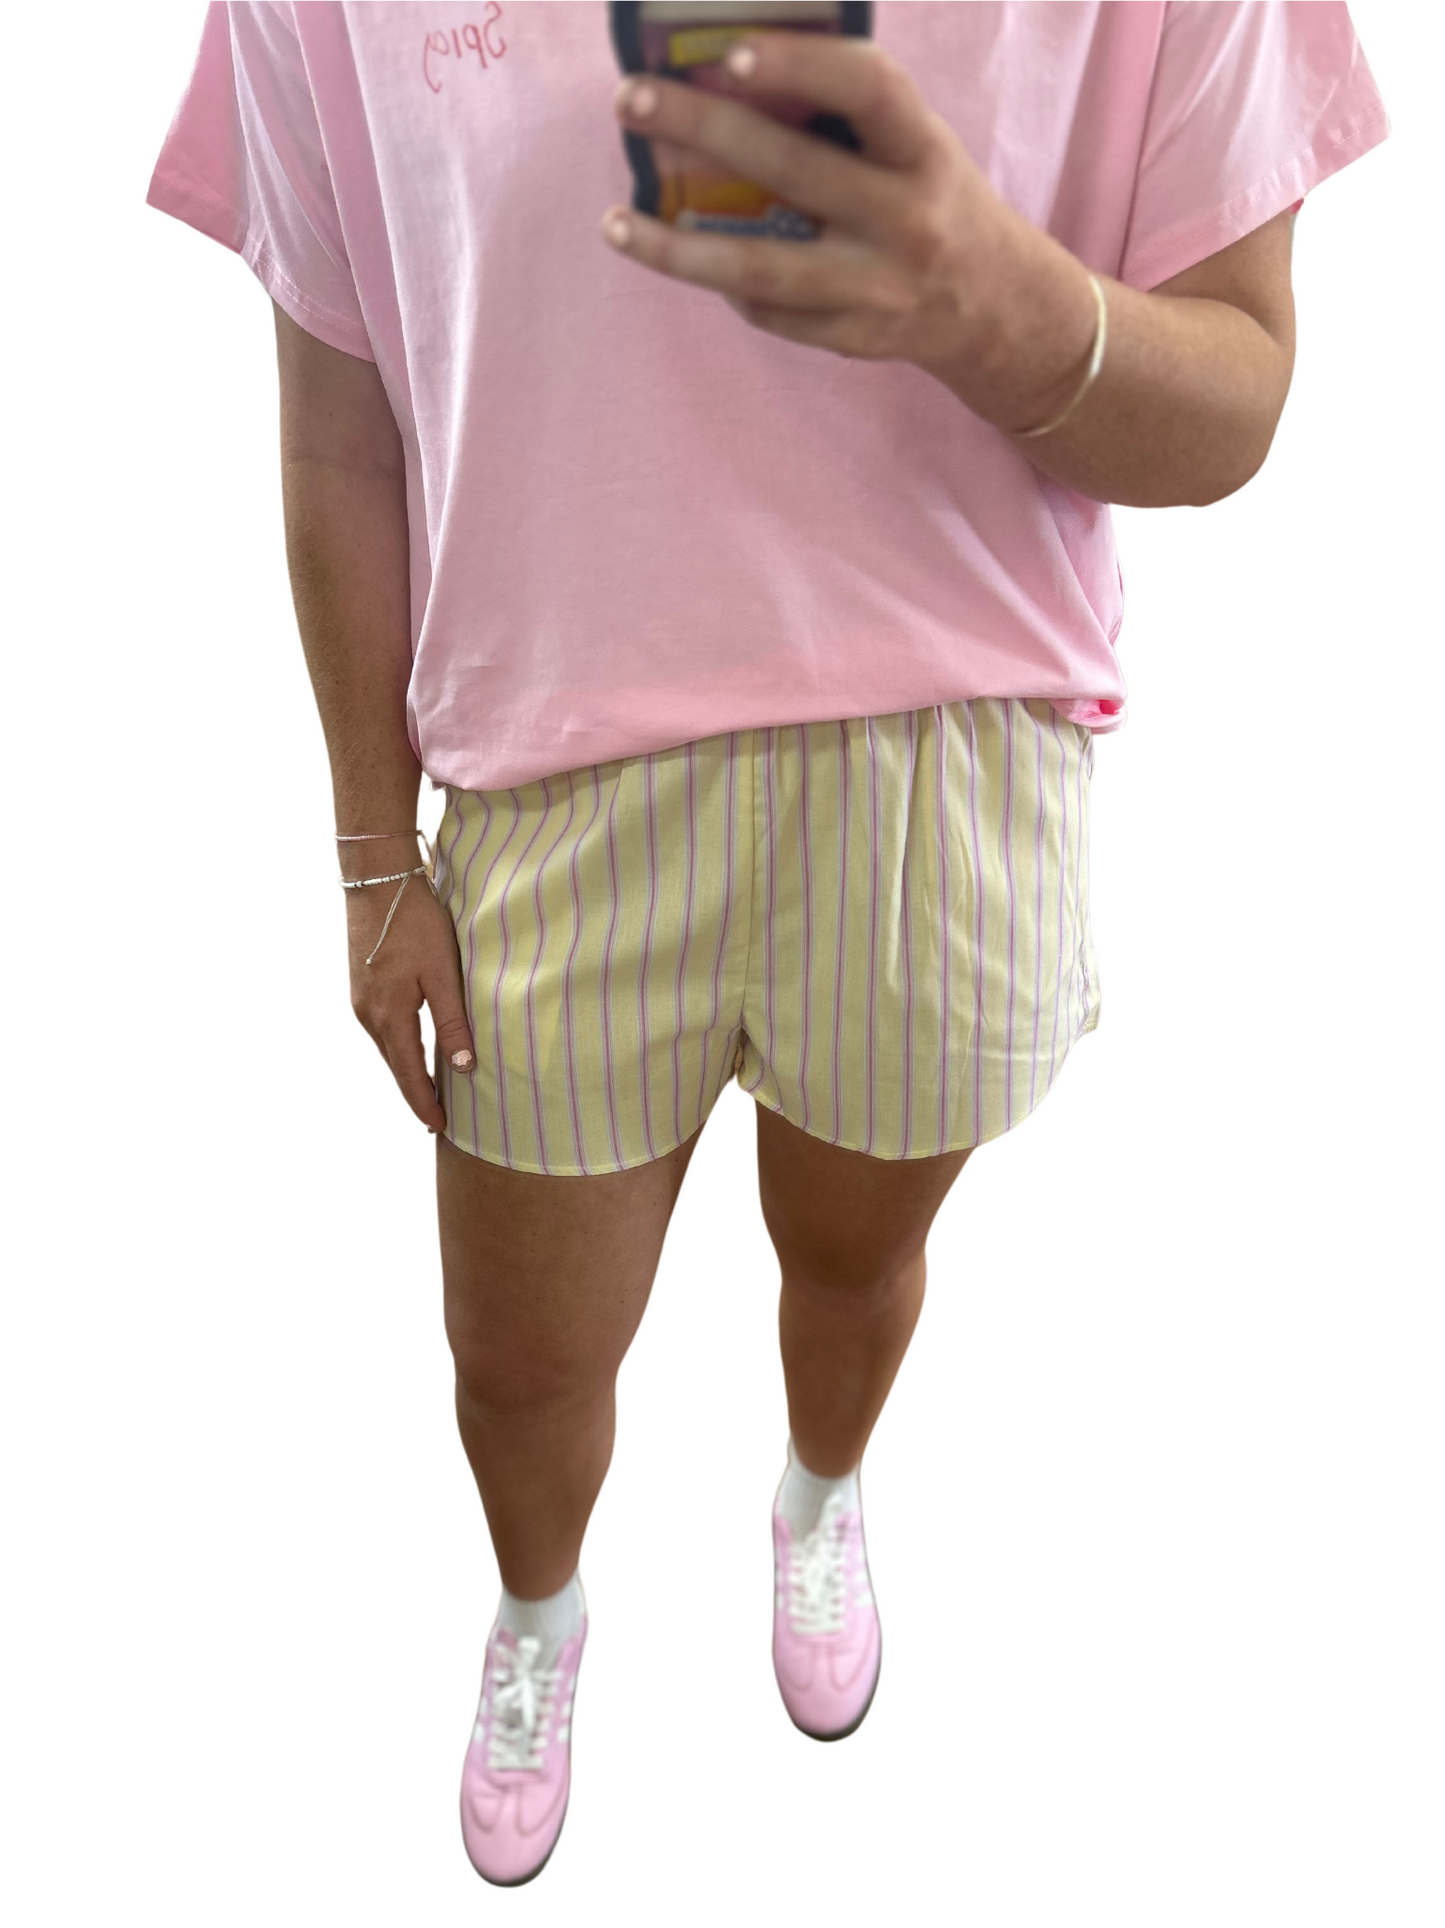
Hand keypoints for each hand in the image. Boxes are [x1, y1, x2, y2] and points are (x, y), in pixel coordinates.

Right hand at [345, 864, 474, 1132]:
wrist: (377, 882)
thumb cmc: (414, 921)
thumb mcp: (442, 972)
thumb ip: (453, 1021)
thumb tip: (463, 1068)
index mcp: (389, 1016)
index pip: (409, 1074)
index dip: (425, 1103)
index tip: (440, 1127)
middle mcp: (368, 1015)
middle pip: (395, 1067)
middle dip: (416, 1095)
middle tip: (437, 1120)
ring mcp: (361, 1001)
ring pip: (388, 1049)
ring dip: (407, 1073)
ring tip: (429, 1093)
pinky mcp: (362, 987)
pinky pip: (383, 1030)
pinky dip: (400, 1049)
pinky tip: (413, 1051)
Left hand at [601, 30, 1079, 420]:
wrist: (994, 307)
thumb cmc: (931, 198)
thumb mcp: (914, 145)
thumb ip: (845, 116)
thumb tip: (730, 77)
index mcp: (924, 153)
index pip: (868, 91)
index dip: (802, 66)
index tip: (732, 54)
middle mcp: (905, 222)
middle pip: (792, 171)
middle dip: (702, 130)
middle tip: (631, 102)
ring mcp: (876, 290)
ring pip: (760, 270)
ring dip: (677, 248)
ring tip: (616, 223)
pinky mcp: (852, 340)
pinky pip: (769, 312)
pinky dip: (723, 283)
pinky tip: (685, 256)